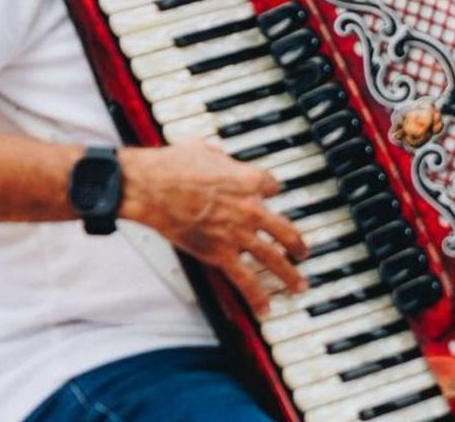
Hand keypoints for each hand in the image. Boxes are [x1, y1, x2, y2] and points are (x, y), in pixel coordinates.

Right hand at [119, 141, 307, 313]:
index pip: (273, 188)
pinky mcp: (220, 254)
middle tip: (302, 252)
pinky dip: (256, 296)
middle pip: (285, 229)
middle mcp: (251, 208)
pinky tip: (264, 306)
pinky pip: (245, 279)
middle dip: (297, 244)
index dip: (271, 192)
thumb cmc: (172, 166)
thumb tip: (213, 156)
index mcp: (249, 180)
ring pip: (273, 258)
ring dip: (289, 274)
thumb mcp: (203, 149)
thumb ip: (217, 156)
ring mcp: (238, 234)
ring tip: (299, 285)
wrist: (152, 188)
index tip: (270, 198)